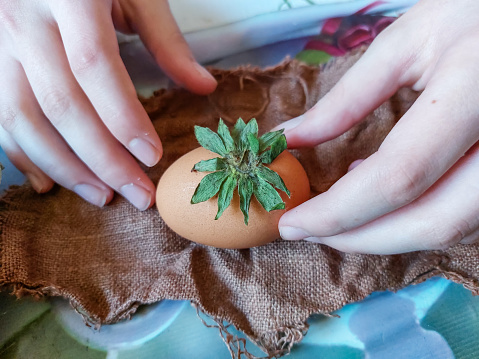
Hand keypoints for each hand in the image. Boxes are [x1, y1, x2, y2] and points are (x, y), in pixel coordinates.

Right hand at [0, 0, 216, 209]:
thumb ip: (166, 40)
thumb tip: (204, 87)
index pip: (94, 66)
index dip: (123, 118)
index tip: (152, 157)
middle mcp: (24, 22)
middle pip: (61, 104)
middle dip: (102, 159)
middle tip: (137, 195)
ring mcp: (0, 44)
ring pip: (23, 119)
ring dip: (64, 168)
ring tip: (103, 196)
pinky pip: (0, 117)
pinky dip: (23, 155)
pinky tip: (50, 183)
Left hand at [278, 0, 478, 253]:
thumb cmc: (467, 13)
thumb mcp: (405, 43)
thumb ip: (346, 99)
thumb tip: (290, 140)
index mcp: (474, 90)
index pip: (400, 175)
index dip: (339, 211)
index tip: (292, 223)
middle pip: (432, 221)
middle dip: (359, 238)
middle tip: (308, 230)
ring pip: (453, 230)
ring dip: (385, 234)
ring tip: (337, 212)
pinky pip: (466, 218)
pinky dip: (416, 219)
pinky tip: (383, 197)